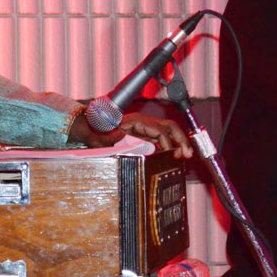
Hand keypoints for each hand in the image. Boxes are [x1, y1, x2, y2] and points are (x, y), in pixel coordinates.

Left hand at [68, 111, 192, 158]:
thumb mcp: (99, 136)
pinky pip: (161, 138)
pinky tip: (174, 154)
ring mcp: (144, 128)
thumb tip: (122, 135)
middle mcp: (142, 122)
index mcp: (134, 121)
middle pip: (169, 126)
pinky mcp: (143, 135)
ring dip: (179, 141)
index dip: (167, 142)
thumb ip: (110, 137)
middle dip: (181, 138)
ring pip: (168, 131)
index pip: (158, 130)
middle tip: (188, 153)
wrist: (88, 128)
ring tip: (186, 154)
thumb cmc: (93, 132)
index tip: (170, 154)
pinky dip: (171, 145)